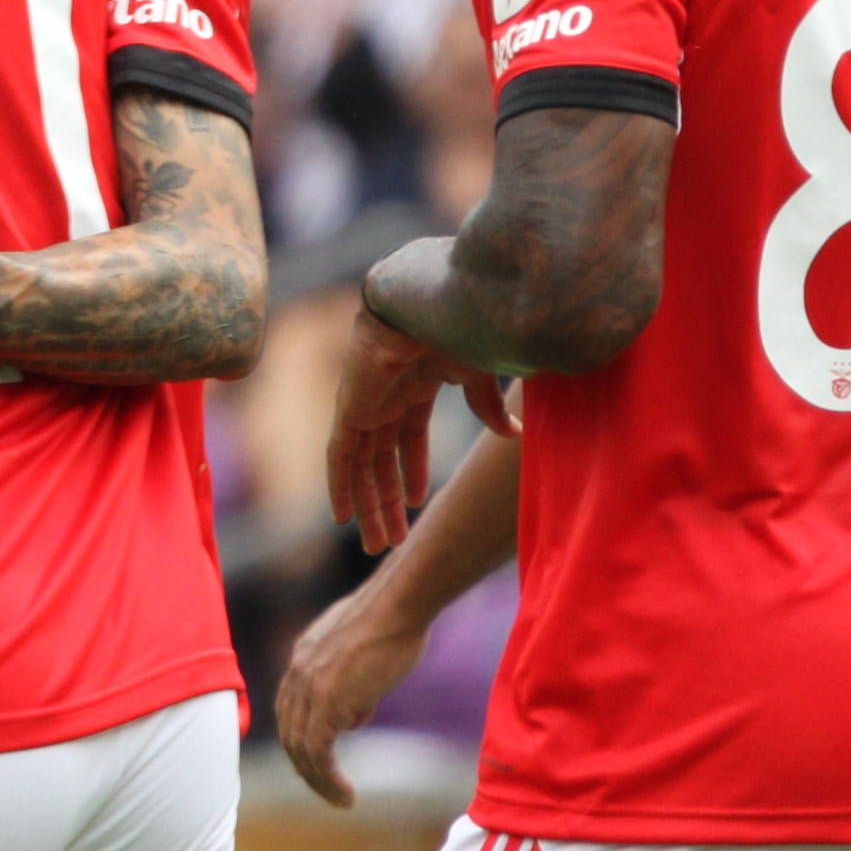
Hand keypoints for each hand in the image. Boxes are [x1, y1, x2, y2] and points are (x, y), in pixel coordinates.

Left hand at [278, 586, 427, 807]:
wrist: (399, 606)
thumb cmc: (394, 623)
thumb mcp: (363, 656)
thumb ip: (350, 685)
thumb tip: (352, 718)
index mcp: (302, 657)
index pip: (289, 709)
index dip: (300, 740)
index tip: (317, 762)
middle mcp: (297, 672)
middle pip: (289, 732)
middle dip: (306, 767)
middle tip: (326, 789)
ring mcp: (309, 687)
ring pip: (301, 748)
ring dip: (319, 781)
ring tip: (340, 800)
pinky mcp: (327, 702)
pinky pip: (318, 752)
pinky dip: (328, 779)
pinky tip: (345, 794)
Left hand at [326, 296, 510, 555]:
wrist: (428, 307)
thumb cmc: (456, 328)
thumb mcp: (478, 374)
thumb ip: (487, 405)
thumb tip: (510, 433)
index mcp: (414, 383)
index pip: (407, 436)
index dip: (410, 470)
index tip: (415, 502)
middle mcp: (384, 395)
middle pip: (380, 458)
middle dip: (386, 500)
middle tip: (391, 540)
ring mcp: (364, 402)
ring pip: (361, 465)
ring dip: (368, 505)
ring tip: (378, 544)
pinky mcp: (349, 409)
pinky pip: (340, 456)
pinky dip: (340, 486)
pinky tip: (342, 517)